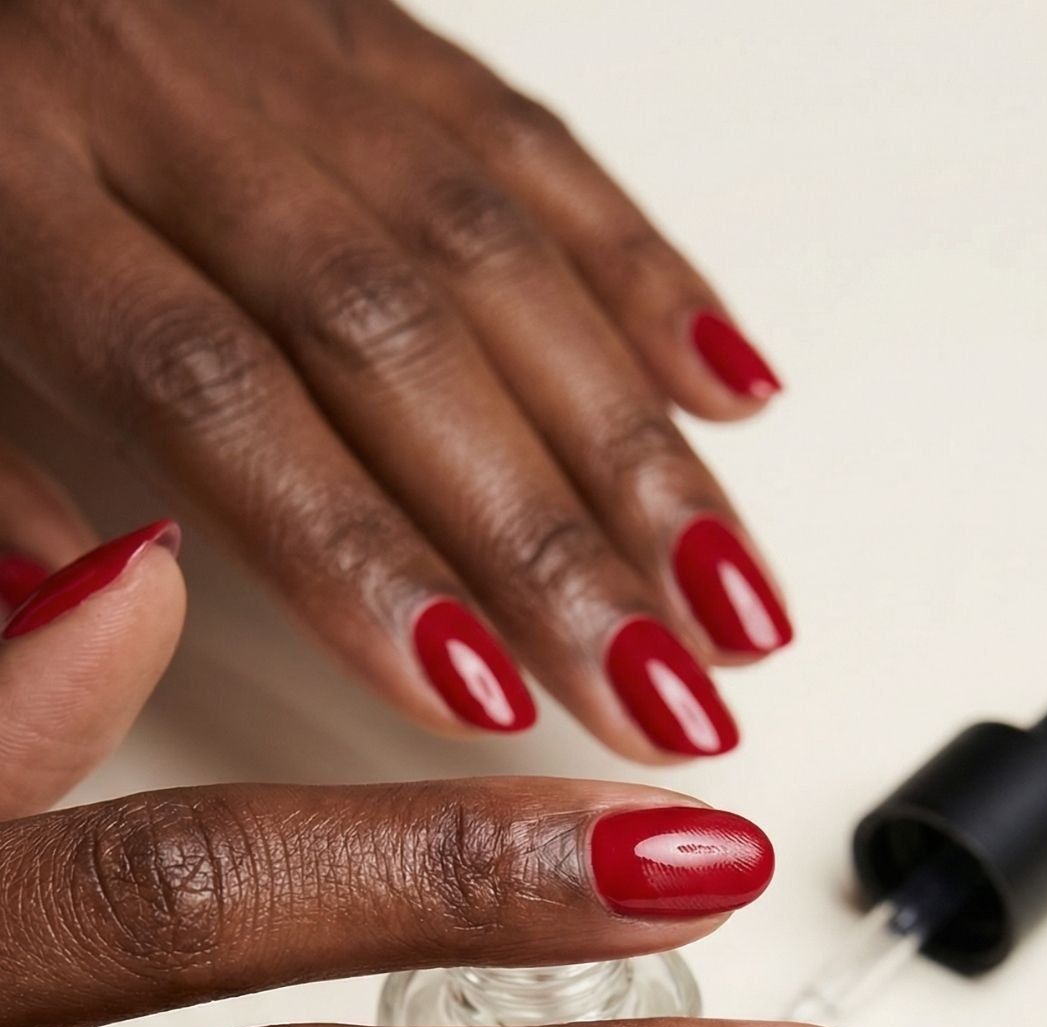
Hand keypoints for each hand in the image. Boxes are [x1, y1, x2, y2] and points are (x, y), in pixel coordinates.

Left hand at [0, 0, 790, 759]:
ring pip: (497, 245)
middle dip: (547, 535)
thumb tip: (111, 601)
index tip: (473, 697)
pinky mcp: (367, 23)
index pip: (213, 384)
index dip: (357, 551)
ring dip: (635, 442)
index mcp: (9, 177)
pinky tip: (730, 391)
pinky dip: (644, 273)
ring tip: (732, 600)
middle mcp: (168, 98)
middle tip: (660, 690)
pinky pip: (525, 141)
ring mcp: (287, 49)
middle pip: (395, 332)